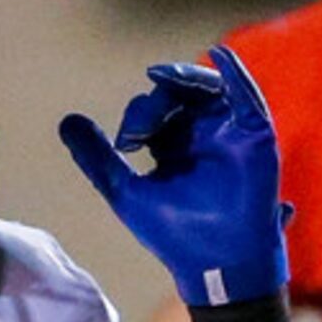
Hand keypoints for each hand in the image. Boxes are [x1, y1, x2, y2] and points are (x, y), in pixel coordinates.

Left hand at [60, 45, 290, 309]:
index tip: (126, 143)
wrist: (215, 265)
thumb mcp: (125, 191)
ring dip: (186, 79)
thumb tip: (66, 120)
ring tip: (162, 76)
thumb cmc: (175, 235)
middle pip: (180, 96)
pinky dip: (236, 74)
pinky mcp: (254, 137)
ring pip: (210, 90)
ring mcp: (229, 135)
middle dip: (157, 99)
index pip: (154, 114)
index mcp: (173, 148)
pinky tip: (220, 55)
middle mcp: (201, 137)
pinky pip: (248, 98)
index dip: (139, 117)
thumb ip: (97, 158)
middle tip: (140, 123)